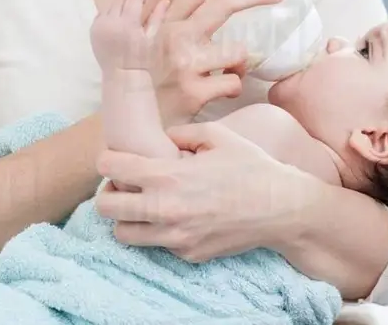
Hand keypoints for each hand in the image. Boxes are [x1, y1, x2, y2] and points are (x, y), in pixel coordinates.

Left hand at [90, 0, 169, 71]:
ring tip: (129, 12)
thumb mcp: (153, 39)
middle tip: (140, 0)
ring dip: (120, 5)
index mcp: (128, 24)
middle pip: (121, 0)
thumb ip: (157, 18)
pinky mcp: (93, 32)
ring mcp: (99, 27)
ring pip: (110, 6)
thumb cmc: (142, 60)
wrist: (123, 76)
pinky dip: (109, 14)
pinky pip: (101, 15)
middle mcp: (111, 22)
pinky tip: (117, 19)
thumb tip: (164, 1)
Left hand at [94, 120, 317, 262]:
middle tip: (122, 185)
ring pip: (123, 234)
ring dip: (127, 218)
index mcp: (167, 176)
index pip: (110, 168)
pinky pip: (157, 245)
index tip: (113, 159)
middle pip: (106, 207)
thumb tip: (161, 139)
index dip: (107, 160)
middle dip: (108, 193)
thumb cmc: (251, 167)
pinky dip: (159, 232)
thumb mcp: (217, 136)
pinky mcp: (187, 254)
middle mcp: (164, 209)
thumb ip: (181, 132)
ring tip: (143, 206)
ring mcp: (174, 237)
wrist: (281, 208)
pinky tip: (178, 218)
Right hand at [149, 0, 284, 124]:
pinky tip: (221, 92)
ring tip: (229, 71)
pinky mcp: (195, 93)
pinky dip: (233, 88)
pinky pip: (234, 83)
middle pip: (225, 3)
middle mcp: (177, 37)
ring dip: (241, 62)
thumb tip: (165, 1)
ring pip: (238, 51)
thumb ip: (156, 21)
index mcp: (167, 22)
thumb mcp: (143, 44)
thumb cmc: (144, 80)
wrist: (131, 122)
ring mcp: (186, 65)